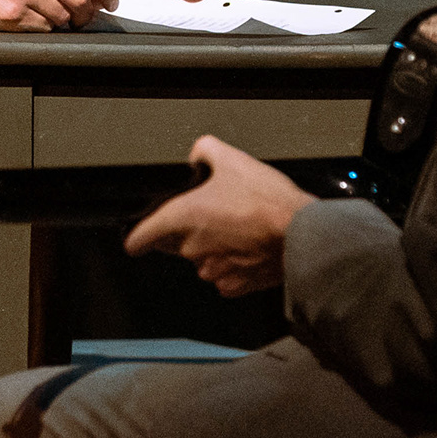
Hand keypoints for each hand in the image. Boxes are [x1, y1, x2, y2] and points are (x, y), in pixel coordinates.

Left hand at [121, 135, 312, 297]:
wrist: (300, 233)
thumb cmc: (268, 201)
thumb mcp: (232, 159)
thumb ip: (205, 151)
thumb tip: (198, 154)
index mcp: (182, 218)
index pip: (139, 238)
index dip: (136, 237)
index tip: (136, 239)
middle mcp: (192, 248)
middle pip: (175, 244)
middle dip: (188, 232)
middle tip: (214, 216)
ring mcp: (212, 270)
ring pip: (202, 259)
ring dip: (213, 247)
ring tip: (238, 229)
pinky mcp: (234, 286)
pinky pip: (224, 276)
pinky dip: (232, 265)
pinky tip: (248, 248)